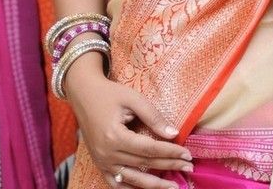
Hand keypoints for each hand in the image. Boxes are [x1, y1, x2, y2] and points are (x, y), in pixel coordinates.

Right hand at [67, 72, 192, 187]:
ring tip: (174, 187)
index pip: (149, 149)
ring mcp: (102, 162)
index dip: (170, 152)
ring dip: (155, 185)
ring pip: (132, 180)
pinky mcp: (99, 164)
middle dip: (169, 165)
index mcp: (115, 136)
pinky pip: (116, 185)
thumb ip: (153, 116)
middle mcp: (107, 154)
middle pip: (144, 164)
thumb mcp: (133, 98)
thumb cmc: (110, 93)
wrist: (84, 94)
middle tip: (189, 166)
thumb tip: (174, 134)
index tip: (187, 153)